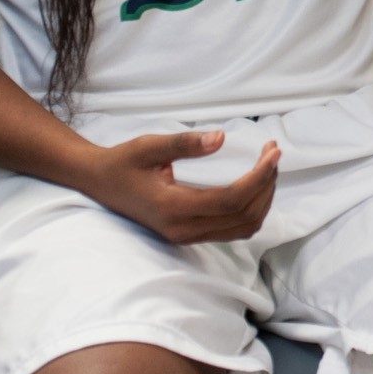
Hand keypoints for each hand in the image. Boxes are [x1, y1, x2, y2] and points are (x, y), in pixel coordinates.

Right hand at [82, 131, 279, 244]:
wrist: (99, 183)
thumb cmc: (123, 162)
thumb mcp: (149, 146)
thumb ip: (185, 144)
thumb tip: (221, 138)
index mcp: (173, 208)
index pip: (231, 200)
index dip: (259, 177)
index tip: (273, 152)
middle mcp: (183, 229)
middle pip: (244, 216)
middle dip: (266, 184)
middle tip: (273, 152)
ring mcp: (187, 236)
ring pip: (243, 227)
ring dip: (263, 197)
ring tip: (268, 166)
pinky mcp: (190, 234)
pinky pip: (233, 229)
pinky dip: (252, 208)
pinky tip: (255, 183)